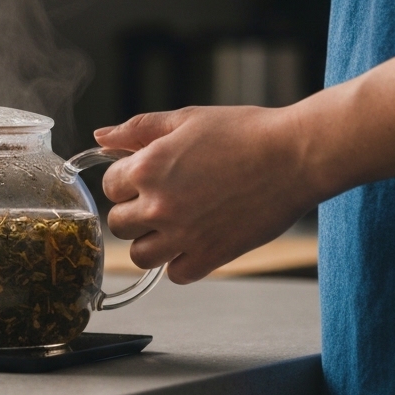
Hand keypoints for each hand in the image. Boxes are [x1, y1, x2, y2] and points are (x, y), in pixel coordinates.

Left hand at [95, 106, 316, 283]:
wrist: (294, 155)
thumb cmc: (243, 131)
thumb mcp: (185, 119)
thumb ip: (137, 129)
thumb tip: (100, 137)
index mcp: (147, 168)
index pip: (109, 187)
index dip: (125, 180)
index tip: (144, 177)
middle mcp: (159, 205)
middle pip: (118, 224)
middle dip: (132, 212)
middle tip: (157, 201)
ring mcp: (184, 235)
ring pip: (139, 256)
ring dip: (149, 242)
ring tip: (170, 227)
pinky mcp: (212, 255)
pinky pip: (176, 275)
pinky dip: (179, 264)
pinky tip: (193, 243)